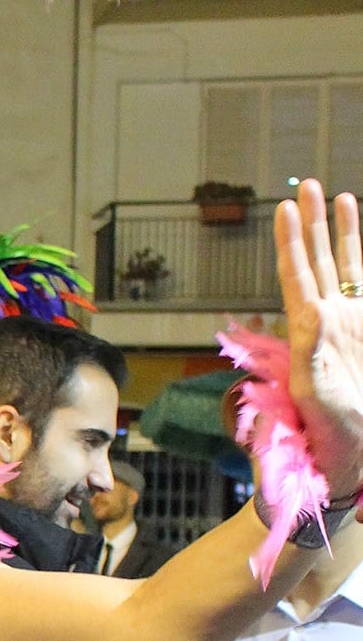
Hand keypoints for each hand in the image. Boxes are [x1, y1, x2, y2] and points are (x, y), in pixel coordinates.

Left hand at [279, 180, 362, 499]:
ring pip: (343, 267)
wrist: (355, 454)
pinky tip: (360, 230)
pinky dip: (360, 257)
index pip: (296, 276)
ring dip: (338, 232)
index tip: (285, 208)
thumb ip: (312, 357)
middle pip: (316, 261)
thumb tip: (310, 318)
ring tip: (336, 194)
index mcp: (307, 333)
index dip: (290, 242)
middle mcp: (326, 321)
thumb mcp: (315, 396)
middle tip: (307, 185)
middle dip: (311, 224)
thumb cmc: (329, 433)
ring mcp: (350, 323)